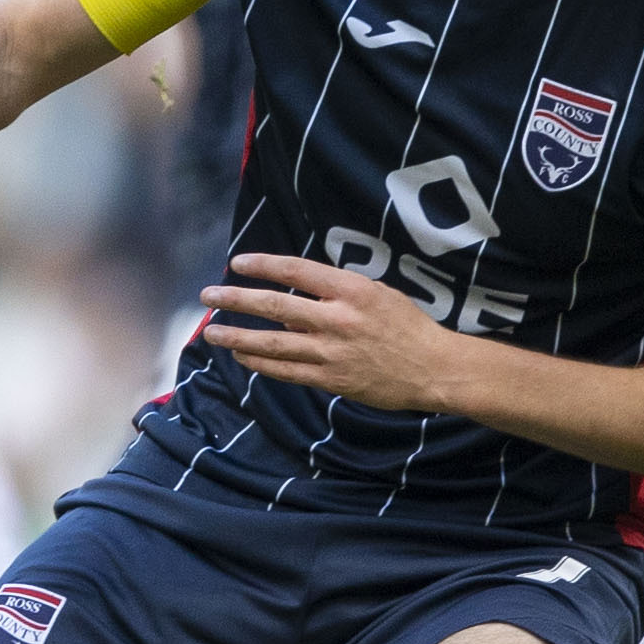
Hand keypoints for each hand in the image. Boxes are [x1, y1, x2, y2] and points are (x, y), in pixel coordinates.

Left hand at [199, 253, 463, 409]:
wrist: (434, 369)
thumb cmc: (409, 327)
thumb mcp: (379, 294)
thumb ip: (338, 292)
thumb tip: (298, 298)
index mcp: (352, 290)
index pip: (296, 271)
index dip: (262, 265)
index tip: (238, 263)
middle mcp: (338, 319)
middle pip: (276, 306)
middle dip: (237, 300)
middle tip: (209, 295)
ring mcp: (332, 352)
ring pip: (274, 343)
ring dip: (238, 337)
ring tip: (213, 333)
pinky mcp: (332, 379)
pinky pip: (288, 371)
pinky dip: (262, 363)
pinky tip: (244, 357)